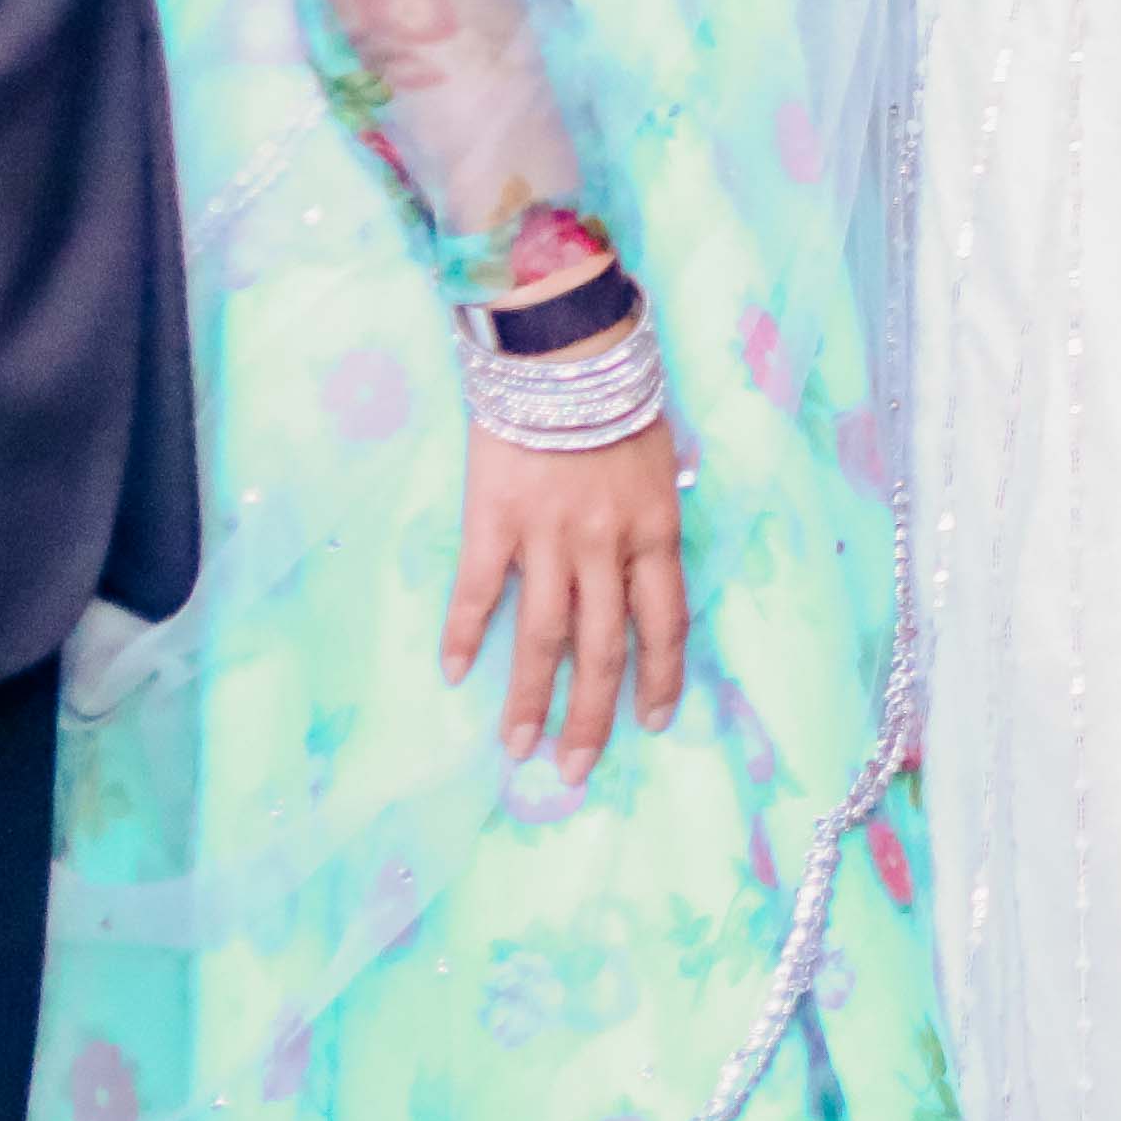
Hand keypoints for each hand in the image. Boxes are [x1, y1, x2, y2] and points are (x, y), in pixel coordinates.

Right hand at [446, 416, 685, 774]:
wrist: (562, 350)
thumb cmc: (617, 398)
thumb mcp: (662, 459)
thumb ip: (656, 514)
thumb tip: (655, 560)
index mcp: (654, 532)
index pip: (666, 625)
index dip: (662, 679)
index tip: (655, 723)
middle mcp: (605, 546)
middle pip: (603, 649)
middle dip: (593, 717)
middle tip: (575, 770)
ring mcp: (548, 538)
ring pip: (543, 638)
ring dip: (530, 699)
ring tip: (518, 745)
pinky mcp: (493, 522)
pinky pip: (478, 592)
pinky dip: (465, 635)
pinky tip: (454, 672)